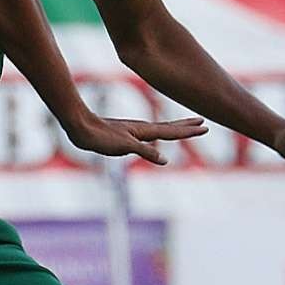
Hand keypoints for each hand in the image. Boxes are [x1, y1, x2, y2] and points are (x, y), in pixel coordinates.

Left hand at [63, 113, 207, 166]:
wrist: (80, 126)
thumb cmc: (100, 136)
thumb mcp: (124, 147)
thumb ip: (145, 152)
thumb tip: (165, 161)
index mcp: (144, 131)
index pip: (172, 131)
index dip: (188, 131)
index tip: (205, 127)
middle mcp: (141, 129)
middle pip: (169, 128)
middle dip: (186, 126)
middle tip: (203, 123)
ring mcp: (133, 131)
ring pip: (159, 129)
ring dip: (174, 128)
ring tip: (184, 127)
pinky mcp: (124, 134)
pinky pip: (147, 135)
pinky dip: (156, 135)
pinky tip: (153, 138)